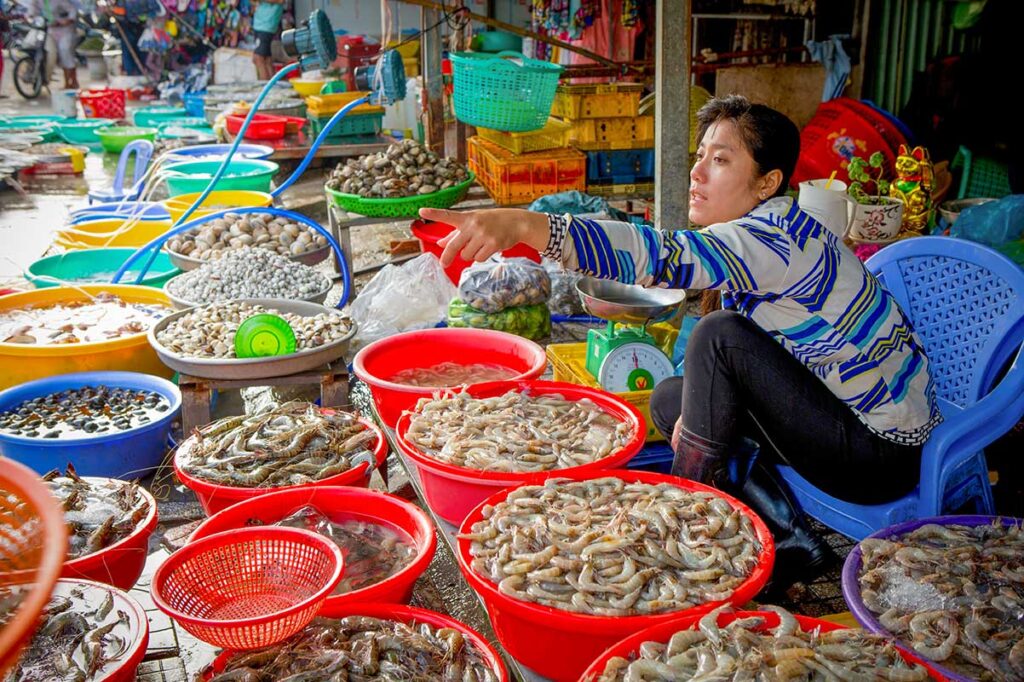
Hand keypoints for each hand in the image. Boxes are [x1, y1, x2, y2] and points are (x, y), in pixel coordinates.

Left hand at [418, 207, 549, 266]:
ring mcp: (484, 235)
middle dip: (447, 256)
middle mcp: (474, 225)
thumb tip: (440, 243)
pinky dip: (481, 257)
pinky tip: (488, 249)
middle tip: (443, 264)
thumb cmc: (492, 221)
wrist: (516, 222)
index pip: (448, 215)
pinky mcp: (493, 244)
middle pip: (454, 246)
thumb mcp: (474, 222)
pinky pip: (479, 259)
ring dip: (470, 255)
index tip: (421, 211)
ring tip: (480, 245)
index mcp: (467, 218)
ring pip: (467, 255)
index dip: (434, 213)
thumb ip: (455, 233)